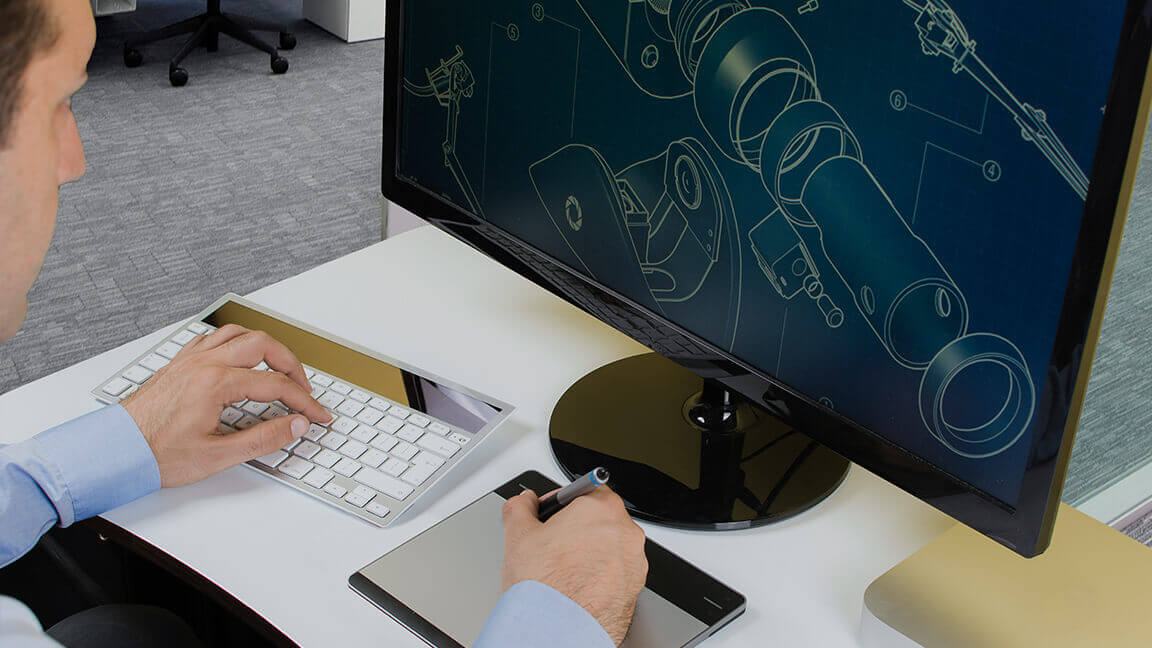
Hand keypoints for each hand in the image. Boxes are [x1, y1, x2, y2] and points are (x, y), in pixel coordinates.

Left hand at [121, 324, 331, 486]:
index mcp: (216, 384)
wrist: (114, 451)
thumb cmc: (155, 454)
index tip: (316, 415)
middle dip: (292, 365)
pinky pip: (214, 338)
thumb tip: (295, 425)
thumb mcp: (216, 456)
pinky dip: (236, 342)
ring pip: (239, 334)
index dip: (304, 402)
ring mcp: (190, 360)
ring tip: (279, 368)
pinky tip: (240, 357)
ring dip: (266, 347)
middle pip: (264, 346)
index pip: (276, 386)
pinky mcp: (179, 363)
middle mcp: (204, 364)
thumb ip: (263, 438)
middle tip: (303, 389)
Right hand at [500, 486, 647, 645]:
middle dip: (577, 529)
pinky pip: (616, 574)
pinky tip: (576, 588)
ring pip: (609, 549)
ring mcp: (634, 563)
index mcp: (602, 508)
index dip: (563, 502)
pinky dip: (599, 578)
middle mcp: (626, 532)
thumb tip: (523, 502)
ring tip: (562, 572)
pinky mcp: (635, 589)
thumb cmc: (545, 586)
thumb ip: (520, 507)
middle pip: (600, 520)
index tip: (551, 514)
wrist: (556, 631)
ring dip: (590, 554)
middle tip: (552, 546)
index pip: (586, 490)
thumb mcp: (518, 534)